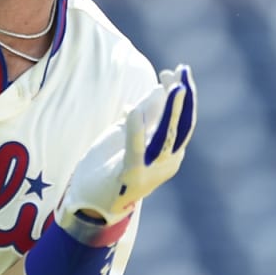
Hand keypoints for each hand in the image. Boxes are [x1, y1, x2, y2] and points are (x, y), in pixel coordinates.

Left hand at [58, 65, 195, 227]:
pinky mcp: (131, 176)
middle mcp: (166, 162)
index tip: (177, 70)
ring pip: (166, 137)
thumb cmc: (109, 168)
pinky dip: (135, 130)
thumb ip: (144, 115)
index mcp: (168, 152)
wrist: (90, 204)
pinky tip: (131, 109)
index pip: (184, 120)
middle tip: (183, 71)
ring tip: (173, 87)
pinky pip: (135, 150)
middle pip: (183, 126)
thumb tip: (159, 89)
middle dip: (184, 98)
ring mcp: (151, 170)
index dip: (183, 95)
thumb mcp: (128, 134)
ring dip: (170, 110)